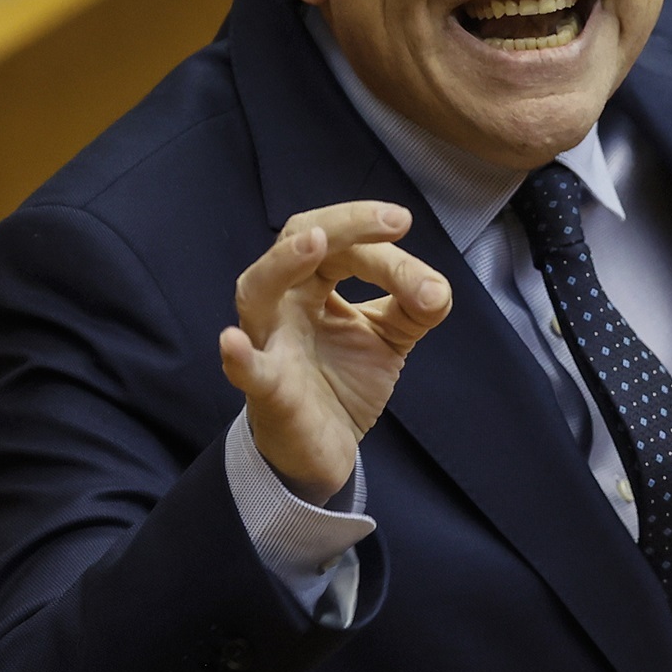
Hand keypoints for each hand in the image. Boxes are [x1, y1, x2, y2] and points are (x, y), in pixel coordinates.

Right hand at [219, 201, 451, 503]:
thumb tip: (437, 291)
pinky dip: (239, 357)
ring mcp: (271, 343)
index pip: (344, 246)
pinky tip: (233, 342)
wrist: (324, 449)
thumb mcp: (389, 336)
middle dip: (344, 225)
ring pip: (258, 291)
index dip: (382, 245)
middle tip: (393, 221)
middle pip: (297, 242)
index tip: (418, 251)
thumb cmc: (344, 379)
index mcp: (313, 284)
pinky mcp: (267, 390)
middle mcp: (284, 302)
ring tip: (314, 242)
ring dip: (283, 263)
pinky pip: (247, 371)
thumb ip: (415, 309)